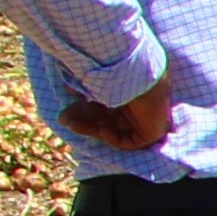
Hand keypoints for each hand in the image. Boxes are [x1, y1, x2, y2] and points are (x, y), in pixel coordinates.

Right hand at [62, 71, 178, 152]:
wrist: (139, 75)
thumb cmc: (118, 73)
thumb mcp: (95, 81)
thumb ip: (83, 87)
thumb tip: (68, 88)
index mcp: (128, 91)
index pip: (103, 104)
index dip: (83, 108)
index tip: (66, 110)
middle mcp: (137, 105)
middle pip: (106, 117)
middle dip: (84, 119)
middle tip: (64, 120)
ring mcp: (145, 119)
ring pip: (114, 129)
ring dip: (92, 128)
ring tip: (72, 124)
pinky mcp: (152, 131)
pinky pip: (130, 142)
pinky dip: (113, 138)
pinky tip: (102, 129)